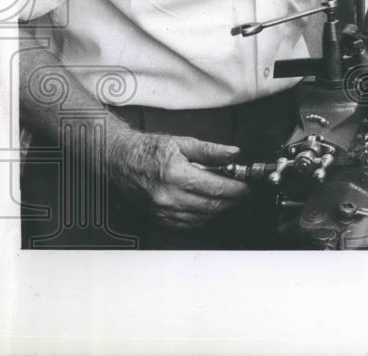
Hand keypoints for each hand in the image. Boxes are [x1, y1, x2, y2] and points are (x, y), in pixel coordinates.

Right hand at [108, 129, 249, 228]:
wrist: (121, 160)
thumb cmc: (150, 150)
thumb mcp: (182, 142)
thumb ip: (211, 150)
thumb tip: (234, 154)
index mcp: (177, 175)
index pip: (216, 187)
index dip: (236, 189)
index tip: (246, 186)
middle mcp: (169, 196)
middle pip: (212, 205)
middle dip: (232, 201)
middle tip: (242, 193)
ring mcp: (163, 211)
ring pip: (202, 217)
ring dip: (219, 210)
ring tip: (229, 199)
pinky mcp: (159, 218)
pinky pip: (188, 224)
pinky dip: (203, 217)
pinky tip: (209, 207)